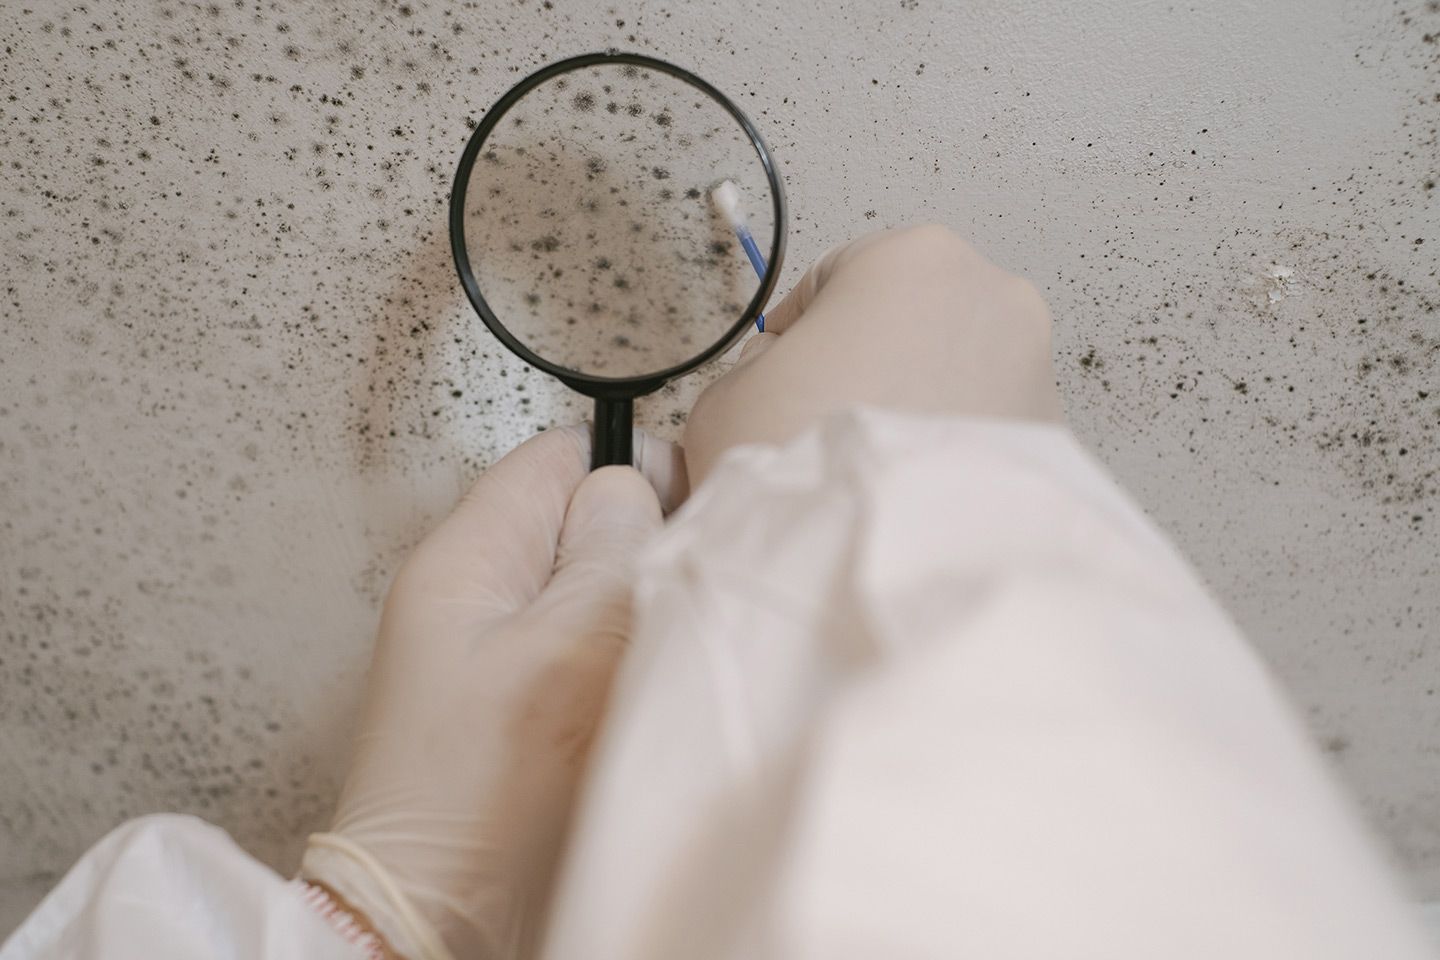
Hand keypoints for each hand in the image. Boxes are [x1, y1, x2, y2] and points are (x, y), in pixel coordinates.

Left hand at [300, 425, 685, 959]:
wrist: (434, 918)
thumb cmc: (479, 793)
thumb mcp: (560, 650)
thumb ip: (608, 553)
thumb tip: (632, 481)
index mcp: (468, 557)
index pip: (556, 457)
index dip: (625, 467)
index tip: (684, 510)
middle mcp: (478, 592)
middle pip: (581, 522)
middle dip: (640, 544)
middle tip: (672, 597)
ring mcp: (500, 650)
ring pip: (593, 587)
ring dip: (635, 607)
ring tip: (649, 654)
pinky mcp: (523, 703)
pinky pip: (587, 645)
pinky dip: (621, 656)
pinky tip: (635, 691)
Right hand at [683, 224, 1062, 485]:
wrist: (882, 555)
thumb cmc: (810, 462)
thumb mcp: (728, 397)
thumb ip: (753, 368)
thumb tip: (778, 377)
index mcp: (909, 257)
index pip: (835, 277)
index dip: (795, 333)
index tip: (778, 371)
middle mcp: (990, 294)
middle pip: (906, 322)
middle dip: (865, 366)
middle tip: (819, 424)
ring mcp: (1033, 362)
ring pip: (954, 374)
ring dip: (913, 408)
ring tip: (867, 468)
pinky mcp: (1053, 433)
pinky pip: (987, 427)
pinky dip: (951, 450)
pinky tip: (909, 492)